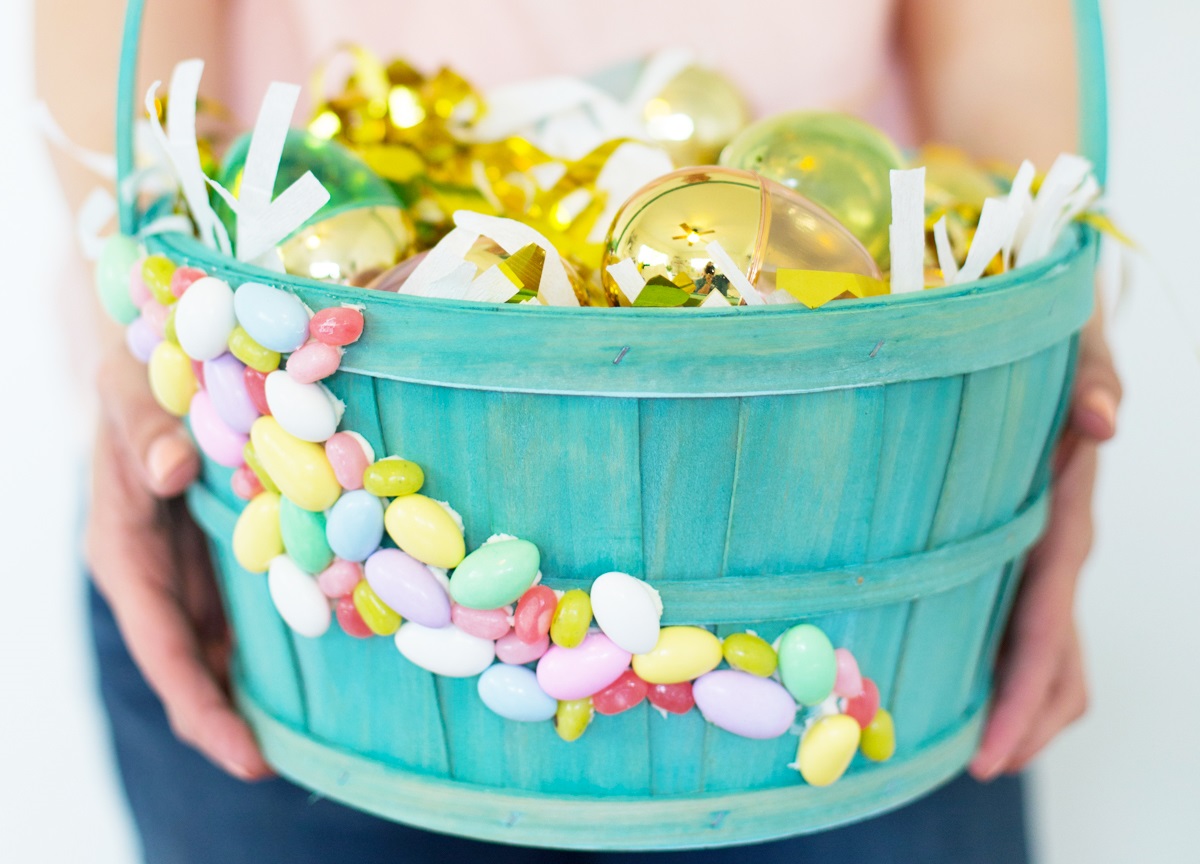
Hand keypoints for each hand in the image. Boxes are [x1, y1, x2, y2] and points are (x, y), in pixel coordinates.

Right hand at [86, 342, 270, 780]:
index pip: (160, 644)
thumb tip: (165, 471)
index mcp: (122, 549)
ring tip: (299, 740)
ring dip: (248, 690)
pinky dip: (273, 637)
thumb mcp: (132, 393)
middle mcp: (154, 571)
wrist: (154, 358)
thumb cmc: (136, 375)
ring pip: (215, 645)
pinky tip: (315, 662)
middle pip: (187, 663)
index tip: (244, 755)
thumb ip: (144, 431)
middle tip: (273, 767)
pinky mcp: (219, 551)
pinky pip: (245, 606)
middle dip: (223, 719)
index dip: (198, 704)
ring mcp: (187, 566)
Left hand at [969, 316, 1120, 779]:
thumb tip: (1104, 422)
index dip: (1023, 695)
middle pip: (1056, 659)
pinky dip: (1009, 667)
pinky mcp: (1023, 546)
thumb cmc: (1053, 342)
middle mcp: (1060, 548)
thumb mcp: (1073, 352)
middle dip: (1024, 721)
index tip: (993, 753)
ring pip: (1051, 651)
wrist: (1054, 329)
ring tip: (975, 747)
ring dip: (1023, 705)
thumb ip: (1092, 382)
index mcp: (1064, 519)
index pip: (1047, 625)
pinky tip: (967, 682)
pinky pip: (1026, 622)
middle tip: (977, 769)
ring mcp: (1045, 553)